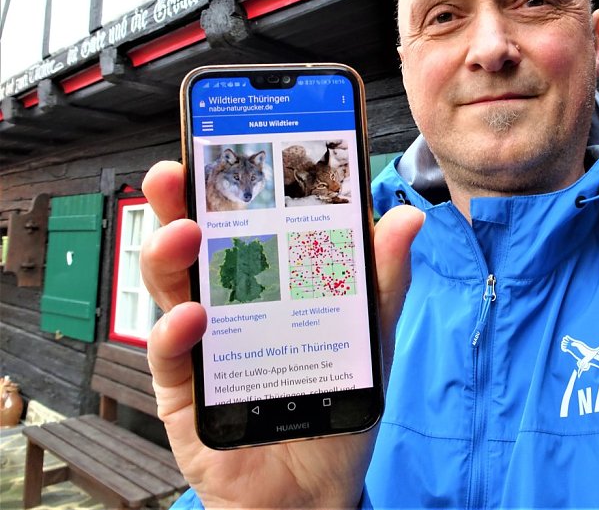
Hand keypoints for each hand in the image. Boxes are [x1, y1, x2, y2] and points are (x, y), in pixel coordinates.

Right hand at [140, 161, 422, 507]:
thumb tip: (407, 218)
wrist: (317, 486)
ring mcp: (203, 343)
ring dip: (171, 255)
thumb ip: (382, 279)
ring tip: (186, 232)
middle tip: (180, 170)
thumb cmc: (340, 400)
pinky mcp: (185, 391)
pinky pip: (172, 357)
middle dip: (183, 203)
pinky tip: (194, 318)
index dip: (236, 182)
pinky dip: (178, 334)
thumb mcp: (370, 334)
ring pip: (172, 289)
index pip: (247, 221)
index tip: (234, 142)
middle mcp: (229, 302)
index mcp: (269, 279)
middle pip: (198, 244)